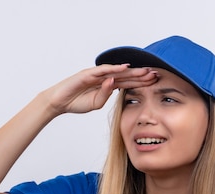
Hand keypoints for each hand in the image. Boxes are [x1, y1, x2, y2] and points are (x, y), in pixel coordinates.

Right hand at [42, 64, 157, 114]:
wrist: (59, 102)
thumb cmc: (76, 102)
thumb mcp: (95, 104)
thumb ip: (105, 96)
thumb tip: (114, 84)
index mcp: (107, 86)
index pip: (127, 83)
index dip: (140, 82)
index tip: (155, 82)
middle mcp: (104, 78)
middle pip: (126, 75)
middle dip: (141, 75)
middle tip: (156, 74)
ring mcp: (96, 75)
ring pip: (117, 71)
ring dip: (132, 71)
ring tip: (145, 71)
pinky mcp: (87, 74)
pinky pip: (102, 70)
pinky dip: (114, 68)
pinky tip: (124, 67)